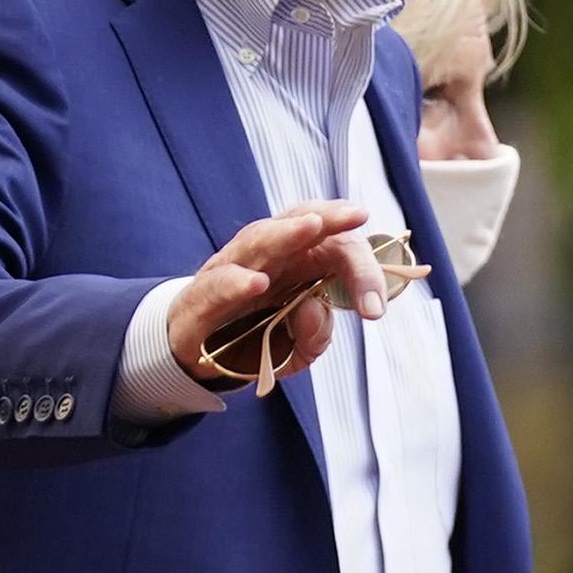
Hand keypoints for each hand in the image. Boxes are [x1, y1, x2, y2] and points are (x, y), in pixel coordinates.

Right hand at [167, 200, 391, 384]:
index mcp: (299, 261)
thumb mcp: (296, 349)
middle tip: (356, 215)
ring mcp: (231, 269)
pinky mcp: (200, 296)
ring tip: (312, 227)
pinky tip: (258, 283)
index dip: (360, 268)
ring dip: (286, 232)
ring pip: (258, 239)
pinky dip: (237, 281)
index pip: (335, 245)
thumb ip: (314, 335)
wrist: (196, 357)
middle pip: (300, 223)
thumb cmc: (253, 339)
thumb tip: (314, 308)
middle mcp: (267, 255)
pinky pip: (219, 283)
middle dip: (330, 218)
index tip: (376, 306)